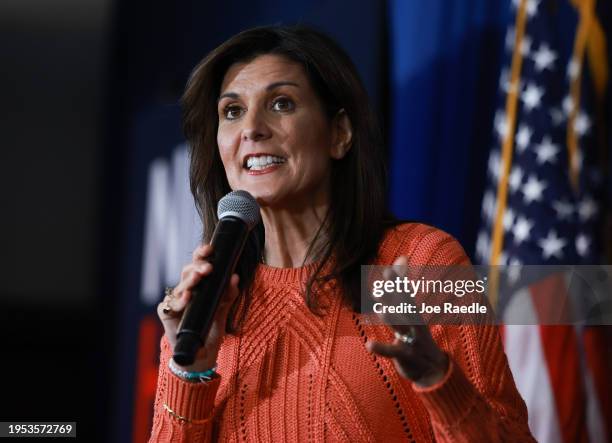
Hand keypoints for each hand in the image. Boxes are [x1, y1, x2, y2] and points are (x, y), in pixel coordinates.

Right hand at [157, 243, 239, 371]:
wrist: (202, 353)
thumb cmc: (211, 327)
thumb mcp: (223, 309)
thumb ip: (229, 294)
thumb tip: (235, 277)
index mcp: (199, 284)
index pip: (198, 264)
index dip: (201, 254)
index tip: (210, 248)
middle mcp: (185, 289)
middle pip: (187, 271)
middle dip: (197, 265)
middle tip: (208, 267)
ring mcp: (175, 301)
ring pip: (180, 286)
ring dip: (190, 281)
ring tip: (199, 276)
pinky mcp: (167, 313)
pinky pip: (171, 305)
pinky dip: (180, 301)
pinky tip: (188, 296)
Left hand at [366, 256, 448, 387]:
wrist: (433, 369)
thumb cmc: (416, 335)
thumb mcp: (408, 311)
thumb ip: (400, 285)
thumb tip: (401, 257)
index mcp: (413, 312)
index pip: (405, 295)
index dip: (397, 284)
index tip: (387, 271)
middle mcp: (414, 323)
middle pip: (404, 308)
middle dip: (394, 298)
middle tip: (379, 288)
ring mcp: (412, 339)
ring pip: (402, 328)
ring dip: (392, 319)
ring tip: (381, 311)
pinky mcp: (407, 356)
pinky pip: (394, 351)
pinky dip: (382, 348)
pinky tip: (369, 344)